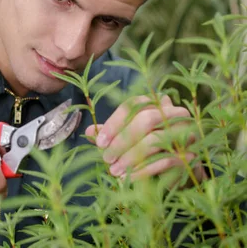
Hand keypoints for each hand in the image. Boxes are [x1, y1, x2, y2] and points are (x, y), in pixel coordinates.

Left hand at [85, 96, 204, 183]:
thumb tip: (88, 132)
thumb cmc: (147, 146)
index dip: (114, 123)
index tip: (99, 142)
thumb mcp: (127, 136)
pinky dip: (143, 170)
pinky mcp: (191, 154)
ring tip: (114, 170)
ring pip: (155, 140)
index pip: (133, 105)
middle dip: (122, 140)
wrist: (179, 167)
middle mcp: (175, 113)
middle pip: (146, 120)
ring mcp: (186, 133)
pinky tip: (129, 178)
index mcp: (157, 102)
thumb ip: (109, 132)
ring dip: (130, 157)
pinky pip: (164, 160)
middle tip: (106, 157)